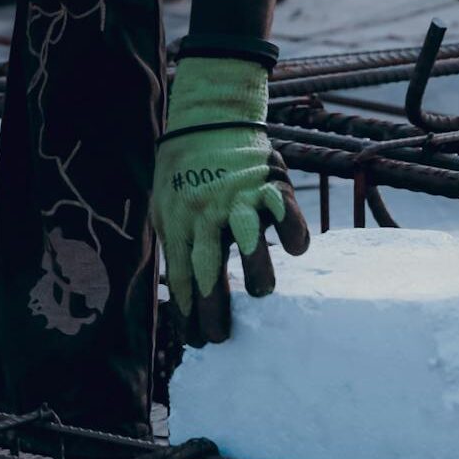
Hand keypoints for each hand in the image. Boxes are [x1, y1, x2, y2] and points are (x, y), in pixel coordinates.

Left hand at [150, 57, 309, 346]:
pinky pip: (282, 208)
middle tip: (222, 337)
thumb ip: (176, 243)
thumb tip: (181, 296)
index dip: (187, 311)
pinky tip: (294, 249)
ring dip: (254, 268)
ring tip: (259, 291)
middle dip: (214, 307)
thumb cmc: (184, 171)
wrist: (208, 116)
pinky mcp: (266, 180)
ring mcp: (236, 195)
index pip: (180, 275)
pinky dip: (291, 228)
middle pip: (207, 266)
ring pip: (246, 237)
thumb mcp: (165, 205)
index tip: (196, 342)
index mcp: (177, 219)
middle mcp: (204, 210)